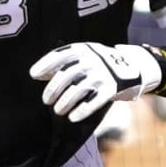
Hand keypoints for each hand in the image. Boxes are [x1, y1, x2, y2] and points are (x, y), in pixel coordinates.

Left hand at [29, 43, 162, 121]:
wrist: (132, 66)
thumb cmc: (97, 63)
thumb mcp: (83, 56)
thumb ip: (61, 63)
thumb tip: (36, 74)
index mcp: (82, 49)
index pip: (60, 55)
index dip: (45, 64)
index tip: (33, 75)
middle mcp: (92, 60)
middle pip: (66, 75)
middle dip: (53, 89)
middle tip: (46, 100)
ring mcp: (102, 74)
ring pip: (77, 90)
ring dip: (64, 102)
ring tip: (58, 110)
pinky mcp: (111, 88)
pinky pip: (93, 102)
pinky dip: (82, 111)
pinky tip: (72, 117)